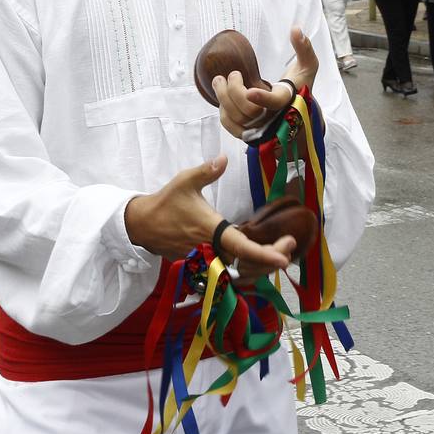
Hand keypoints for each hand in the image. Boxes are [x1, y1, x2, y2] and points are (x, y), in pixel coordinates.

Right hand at [124, 155, 295, 275]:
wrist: (143, 225)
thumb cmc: (166, 202)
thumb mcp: (185, 182)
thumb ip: (206, 171)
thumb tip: (224, 158)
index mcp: (211, 230)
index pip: (242, 247)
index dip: (265, 254)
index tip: (285, 257)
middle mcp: (211, 250)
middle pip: (248, 265)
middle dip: (272, 259)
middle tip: (290, 246)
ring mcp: (207, 261)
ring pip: (240, 274)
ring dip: (262, 267)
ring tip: (280, 252)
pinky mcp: (203, 266)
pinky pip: (230, 274)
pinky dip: (247, 271)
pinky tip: (259, 261)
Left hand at [212, 27, 319, 138]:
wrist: (297, 112)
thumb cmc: (300, 85)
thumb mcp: (307, 66)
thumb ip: (304, 48)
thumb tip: (296, 29)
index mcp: (287, 101)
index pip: (274, 103)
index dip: (262, 98)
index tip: (249, 90)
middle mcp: (274, 118)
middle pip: (250, 111)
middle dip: (234, 91)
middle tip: (231, 74)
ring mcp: (261, 128)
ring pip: (237, 119)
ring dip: (223, 98)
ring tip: (218, 81)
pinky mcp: (250, 133)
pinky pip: (231, 127)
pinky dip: (223, 112)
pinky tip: (223, 97)